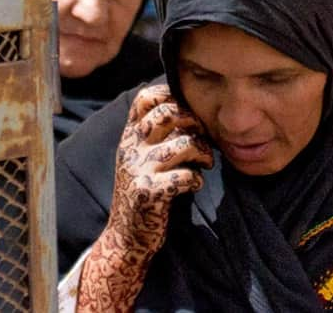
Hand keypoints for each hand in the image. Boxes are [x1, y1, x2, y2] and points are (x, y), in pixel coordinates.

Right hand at [79, 85, 213, 311]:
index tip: (189, 110)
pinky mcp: (150, 193)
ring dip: (203, 152)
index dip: (171, 95)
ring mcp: (139, 170)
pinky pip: (185, 176)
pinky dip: (197, 179)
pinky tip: (194, 184)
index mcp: (130, 137)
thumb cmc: (144, 192)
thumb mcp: (140, 158)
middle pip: (168, 114)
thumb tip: (189, 109)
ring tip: (206, 163)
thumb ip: (155, 135)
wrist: (126, 236)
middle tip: (203, 138)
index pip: (145, 98)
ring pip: (183, 144)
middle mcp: (131, 148)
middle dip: (194, 122)